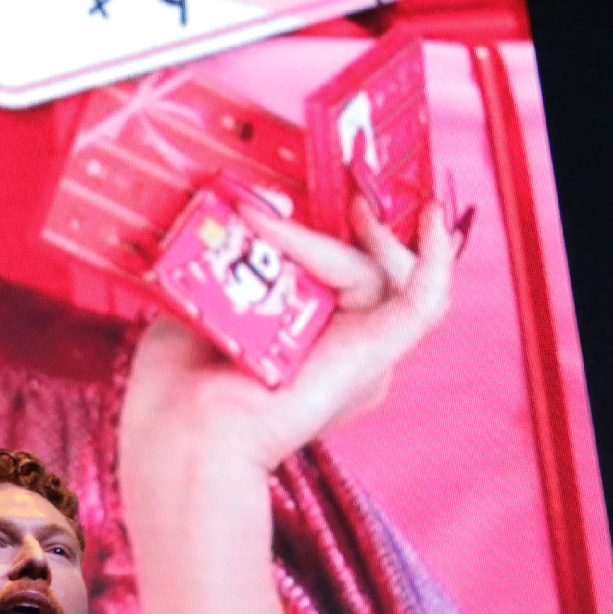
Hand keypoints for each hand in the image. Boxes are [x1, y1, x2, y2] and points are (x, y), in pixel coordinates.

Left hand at [125, 196, 457, 478]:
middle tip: (316, 189)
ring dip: (327, 240)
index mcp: (306, 334)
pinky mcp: (377, 354)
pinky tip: (430, 217)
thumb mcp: (199, 307)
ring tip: (275, 228)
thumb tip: (243, 210)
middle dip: (349, 218)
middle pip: (371, 259)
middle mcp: (342, 343)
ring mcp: (364, 350)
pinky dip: (435, 257)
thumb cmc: (177, 391)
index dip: (339, 220)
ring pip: (380, 269)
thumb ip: (229, 263)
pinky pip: (424, 299)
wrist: (184, 433)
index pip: (343, 263)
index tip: (313, 179)